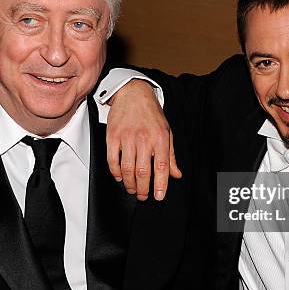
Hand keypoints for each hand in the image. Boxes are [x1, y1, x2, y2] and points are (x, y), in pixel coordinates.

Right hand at [106, 80, 181, 200]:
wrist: (133, 93)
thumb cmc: (151, 113)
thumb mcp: (167, 132)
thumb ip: (171, 155)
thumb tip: (176, 174)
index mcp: (159, 138)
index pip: (162, 167)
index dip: (160, 184)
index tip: (159, 196)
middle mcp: (143, 138)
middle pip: (142, 171)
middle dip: (143, 189)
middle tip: (143, 196)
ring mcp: (127, 137)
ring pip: (127, 168)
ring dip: (129, 183)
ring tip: (132, 189)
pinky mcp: (112, 136)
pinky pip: (112, 159)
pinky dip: (115, 172)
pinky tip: (119, 176)